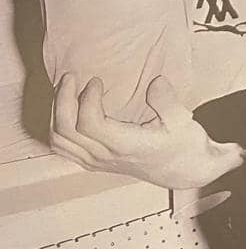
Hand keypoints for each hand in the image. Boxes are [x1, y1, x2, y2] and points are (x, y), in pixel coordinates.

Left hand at [50, 73, 244, 189]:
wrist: (184, 171)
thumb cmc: (184, 144)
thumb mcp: (183, 121)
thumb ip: (167, 101)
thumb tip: (156, 81)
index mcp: (125, 145)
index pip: (89, 123)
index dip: (87, 98)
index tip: (97, 80)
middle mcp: (105, 156)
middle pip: (66, 131)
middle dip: (62, 100)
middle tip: (70, 77)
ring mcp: (97, 161)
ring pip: (60, 141)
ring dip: (57, 113)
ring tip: (66, 89)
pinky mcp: (94, 162)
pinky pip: (63, 147)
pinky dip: (58, 126)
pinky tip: (68, 109)